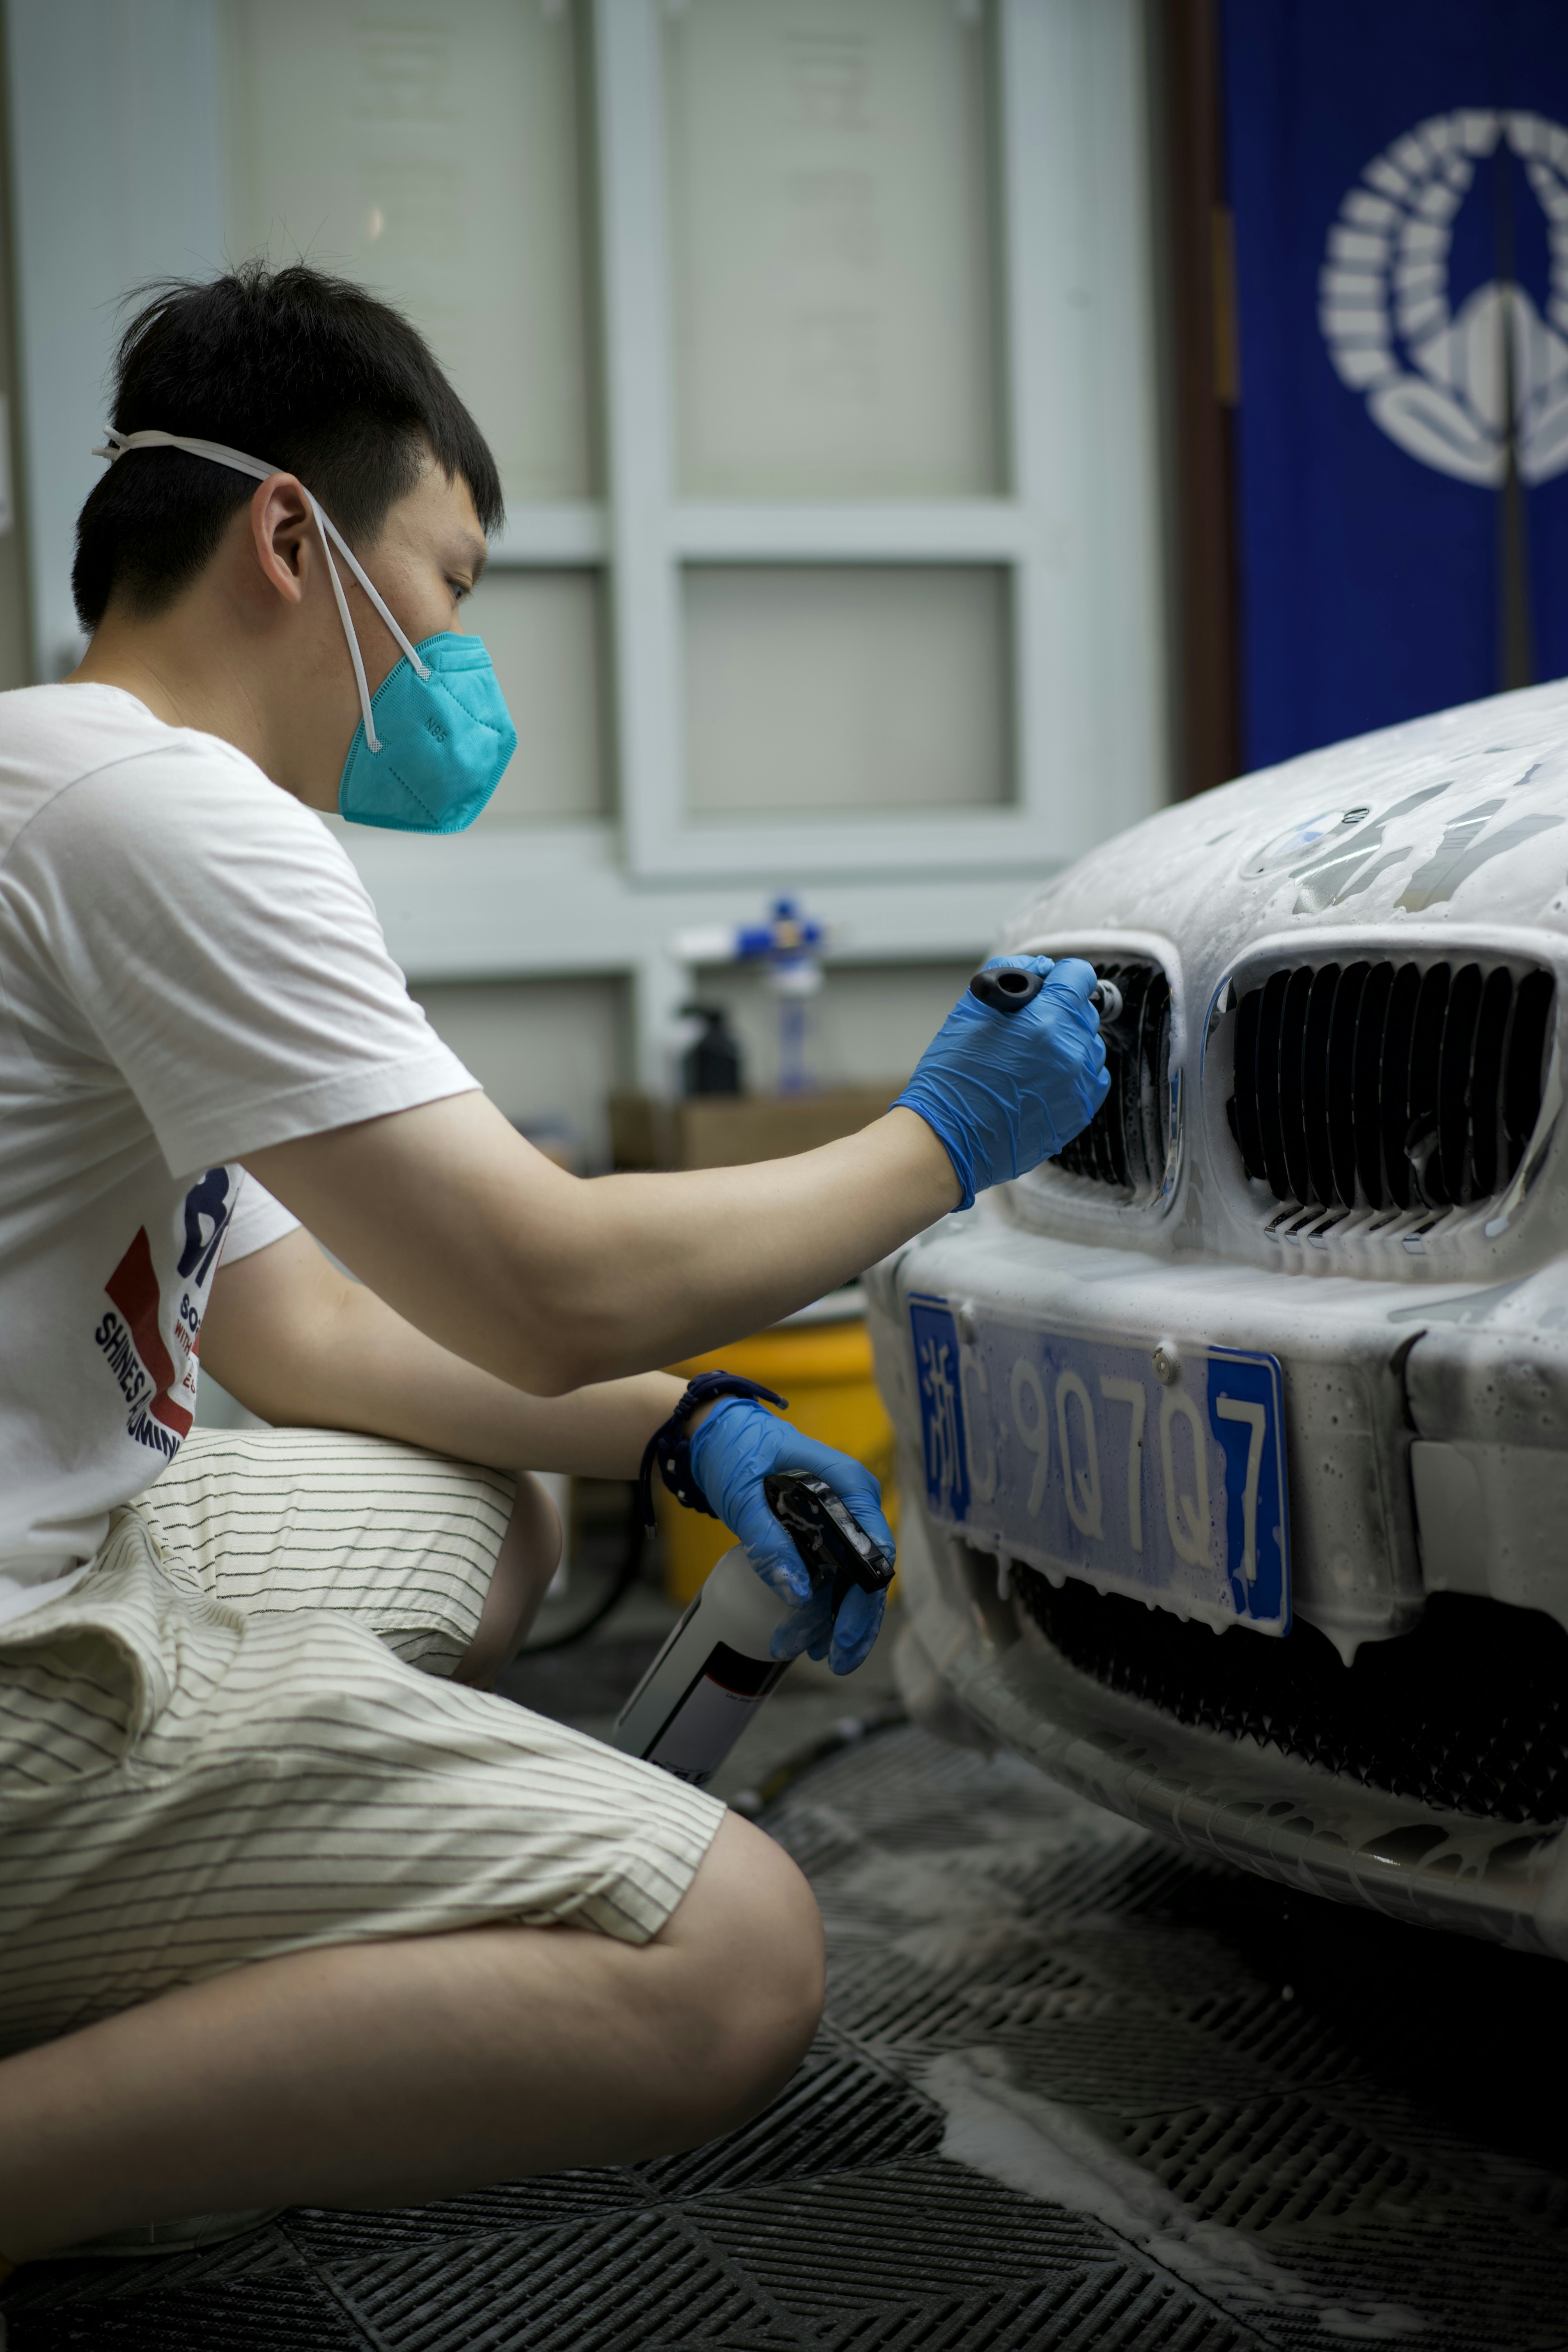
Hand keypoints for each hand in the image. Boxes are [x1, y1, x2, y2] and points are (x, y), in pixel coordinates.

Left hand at [687, 1398, 893, 1674]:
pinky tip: (803, 1634)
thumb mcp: (744, 1495)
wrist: (714, 1433)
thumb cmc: (734, 1449)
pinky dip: (817, 1605)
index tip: (849, 1632)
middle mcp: (851, 1502)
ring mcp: (836, 1519)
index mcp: (845, 1483)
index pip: (874, 1545)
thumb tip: (797, 1593)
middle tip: (835, 1660)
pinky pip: (827, 1574)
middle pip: (866, 1571)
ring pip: (847, 1579)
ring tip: (802, 1651)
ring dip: (829, 1618)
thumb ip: (767, 1541)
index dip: (866, 1595)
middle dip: (853, 1620)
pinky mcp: (818, 1531)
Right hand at [893, 955, 1109, 1207]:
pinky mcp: (1079, 1112)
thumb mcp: (969, 1011)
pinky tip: (1044, 1080)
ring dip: (1069, 1043)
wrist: (947, 1139)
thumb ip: (1010, 975)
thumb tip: (1041, 968)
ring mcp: (1078, 1085)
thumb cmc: (951, 1078)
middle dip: (1061, 1010)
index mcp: (1045, 1022)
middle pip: (1085, 1010)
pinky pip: (1093, 1079)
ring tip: (1032, 1059)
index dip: (1061, 976)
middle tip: (1030, 1026)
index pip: (1079, 976)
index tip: (1050, 985)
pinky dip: (1075, 1074)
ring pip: (1091, 1046)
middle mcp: (1070, 1052)